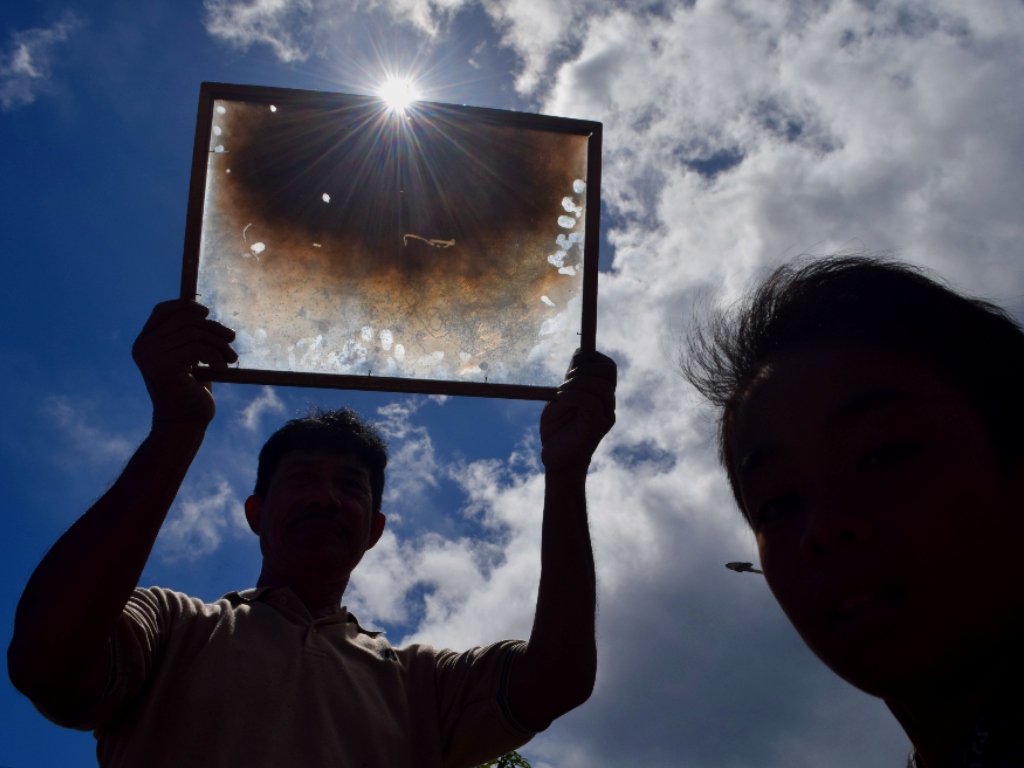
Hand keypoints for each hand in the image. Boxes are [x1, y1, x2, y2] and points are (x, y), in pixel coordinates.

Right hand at [131, 300, 236, 426]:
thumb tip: (205, 313)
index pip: (163, 310)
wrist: (184, 422)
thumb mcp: (190, 358)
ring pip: (194, 334)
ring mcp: (150, 356)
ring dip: (219, 345)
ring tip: (231, 358)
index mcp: (146, 341)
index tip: (207, 314)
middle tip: (231, 341)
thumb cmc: (191, 390)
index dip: (187, 306)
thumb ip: (191, 337)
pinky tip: (222, 369)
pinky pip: (196, 349)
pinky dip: (215, 356)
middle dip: (213, 328)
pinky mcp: (161, 367)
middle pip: (185, 320)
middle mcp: (143, 346)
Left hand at [540, 350, 616, 475]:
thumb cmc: (557, 431)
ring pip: (601, 386)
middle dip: (585, 368)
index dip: (593, 357)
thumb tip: (580, 355)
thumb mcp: (561, 398)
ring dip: (577, 382)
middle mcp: (607, 404)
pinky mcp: (597, 427)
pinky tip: (560, 399)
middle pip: (609, 372)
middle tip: (566, 378)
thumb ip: (571, 380)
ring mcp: (605, 416)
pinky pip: (590, 403)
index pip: (608, 367)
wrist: (556, 461)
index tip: (574, 361)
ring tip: (561, 391)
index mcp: (601, 396)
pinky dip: (573, 395)